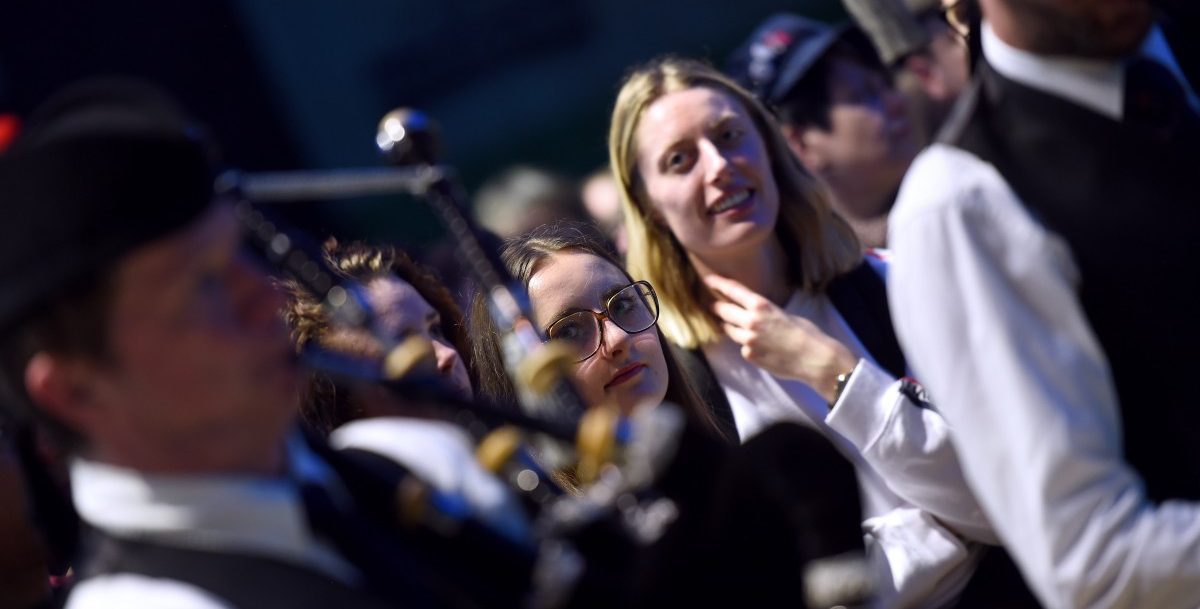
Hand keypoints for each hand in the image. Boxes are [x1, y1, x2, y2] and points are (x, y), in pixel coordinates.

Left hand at [705, 274, 857, 401]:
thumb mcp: (784, 314)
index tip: (708, 280)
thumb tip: (753, 313)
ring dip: (731, 327)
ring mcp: (747, 340)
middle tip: (713, 305)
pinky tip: (760, 348)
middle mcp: (750, 321)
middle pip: (723, 310)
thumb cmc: (806, 333)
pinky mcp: (749, 356)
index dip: (718, 284)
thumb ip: (764, 312)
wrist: (814, 358)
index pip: (733, 291)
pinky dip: (747, 346)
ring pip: (729, 330)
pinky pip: (742, 347)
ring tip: (738, 327)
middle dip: (717, 307)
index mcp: (761, 306)